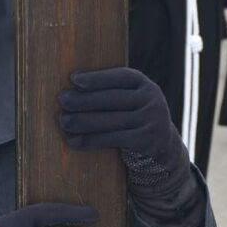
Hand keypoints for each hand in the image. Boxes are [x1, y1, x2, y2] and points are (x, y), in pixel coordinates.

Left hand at [59, 67, 181, 163]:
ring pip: (111, 120)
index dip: (97, 78)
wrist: (163, 150)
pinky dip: (91, 140)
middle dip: (84, 99)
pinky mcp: (146, 142)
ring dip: (84, 122)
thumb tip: (72, 84)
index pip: (120, 77)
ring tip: (64, 122)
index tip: (74, 79)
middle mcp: (152, 100)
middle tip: (62, 100)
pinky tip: (74, 141)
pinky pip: (113, 139)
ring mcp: (152, 121)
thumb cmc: (134, 119)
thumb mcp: (131, 101)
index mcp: (145, 85)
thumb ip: (112, 91)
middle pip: (113, 98)